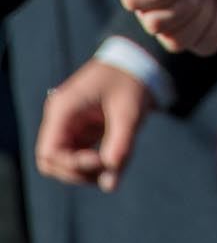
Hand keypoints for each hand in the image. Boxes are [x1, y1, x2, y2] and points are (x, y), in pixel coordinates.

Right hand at [34, 58, 153, 191]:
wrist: (140, 57)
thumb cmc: (133, 79)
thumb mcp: (130, 113)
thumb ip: (120, 149)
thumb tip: (110, 186)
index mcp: (64, 109)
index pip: (50, 152)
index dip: (72, 166)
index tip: (102, 161)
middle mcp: (60, 117)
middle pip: (52, 160)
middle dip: (76, 172)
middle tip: (108, 170)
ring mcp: (68, 122)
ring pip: (64, 160)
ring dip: (85, 170)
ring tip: (113, 167)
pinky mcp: (80, 127)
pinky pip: (78, 153)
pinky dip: (92, 162)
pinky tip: (113, 160)